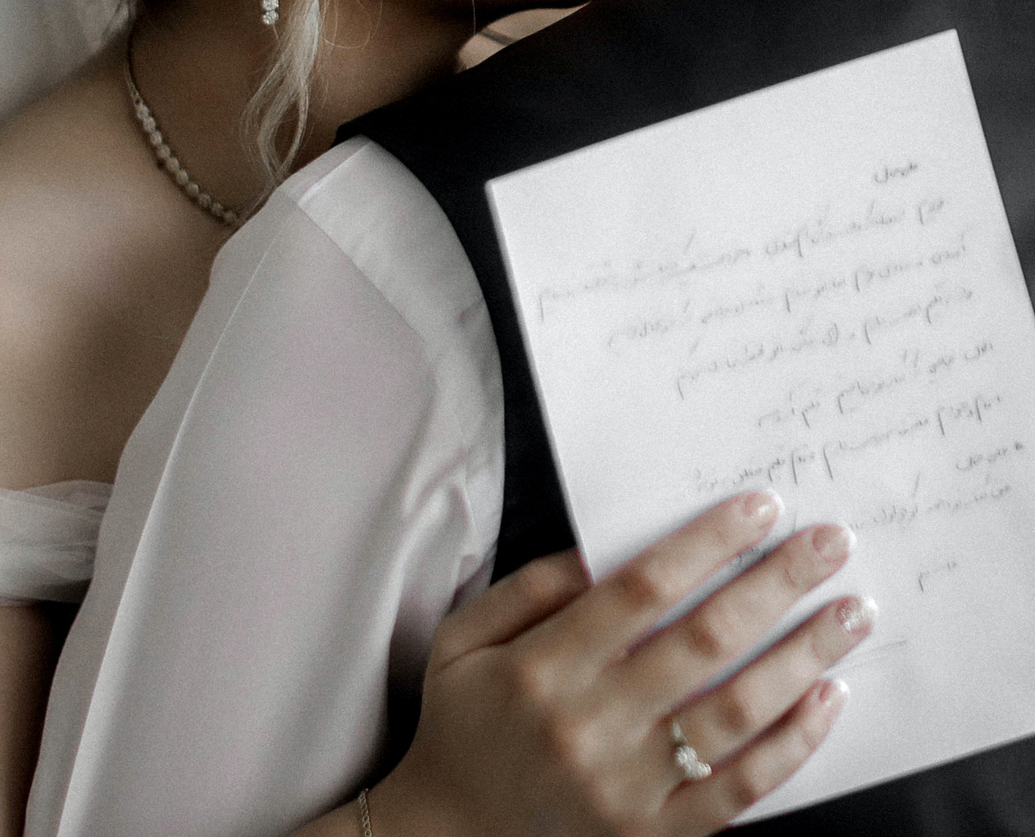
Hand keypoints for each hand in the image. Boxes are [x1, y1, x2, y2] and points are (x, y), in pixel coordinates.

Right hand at [372, 492, 870, 836]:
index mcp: (546, 668)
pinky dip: (792, 744)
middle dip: (776, 585)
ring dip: (803, 656)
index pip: (642, 590)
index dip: (706, 544)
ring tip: (851, 613)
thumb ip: (528, 589)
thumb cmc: (462, 725)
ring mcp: (631, 789)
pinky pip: (740, 791)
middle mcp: (593, 727)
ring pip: (736, 715)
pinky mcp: (655, 836)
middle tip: (829, 544)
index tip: (760, 509)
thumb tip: (600, 552)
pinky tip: (828, 697)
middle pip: (704, 642)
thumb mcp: (463, 639)